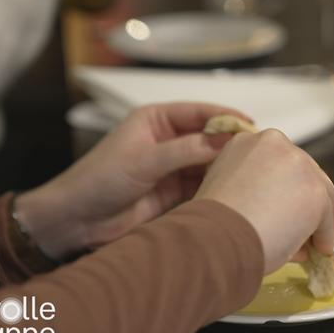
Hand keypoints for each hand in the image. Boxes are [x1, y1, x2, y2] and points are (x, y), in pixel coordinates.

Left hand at [15, 103, 250, 258]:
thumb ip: (187, 150)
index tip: (250, 124)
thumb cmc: (100, 179)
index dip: (225, 116)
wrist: (76, 220)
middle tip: (257, 151)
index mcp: (156, 120)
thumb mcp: (145, 160)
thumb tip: (226, 138)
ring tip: (250, 171)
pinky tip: (233, 189)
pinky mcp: (174, 192)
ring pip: (208, 161)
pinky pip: (202, 184)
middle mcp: (167, 140)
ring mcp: (172, 166)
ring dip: (225, 166)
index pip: (199, 112)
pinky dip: (216, 186)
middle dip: (230, 142)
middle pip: (207, 136)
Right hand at [194, 129, 333, 273]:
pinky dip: (326, 235)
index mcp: (247, 142)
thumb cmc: (211, 227)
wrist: (214, 240)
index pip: (279, 164)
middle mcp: (275, 143)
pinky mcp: (315, 190)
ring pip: (320, 193)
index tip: (289, 210)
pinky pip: (327, 216)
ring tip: (317, 244)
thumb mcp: (228, 194)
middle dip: (306, 202)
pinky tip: (319, 251)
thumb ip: (256, 194)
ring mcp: (298, 164)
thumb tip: (286, 222)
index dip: (286, 190)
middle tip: (311, 228)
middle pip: (305, 173)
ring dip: (320, 220)